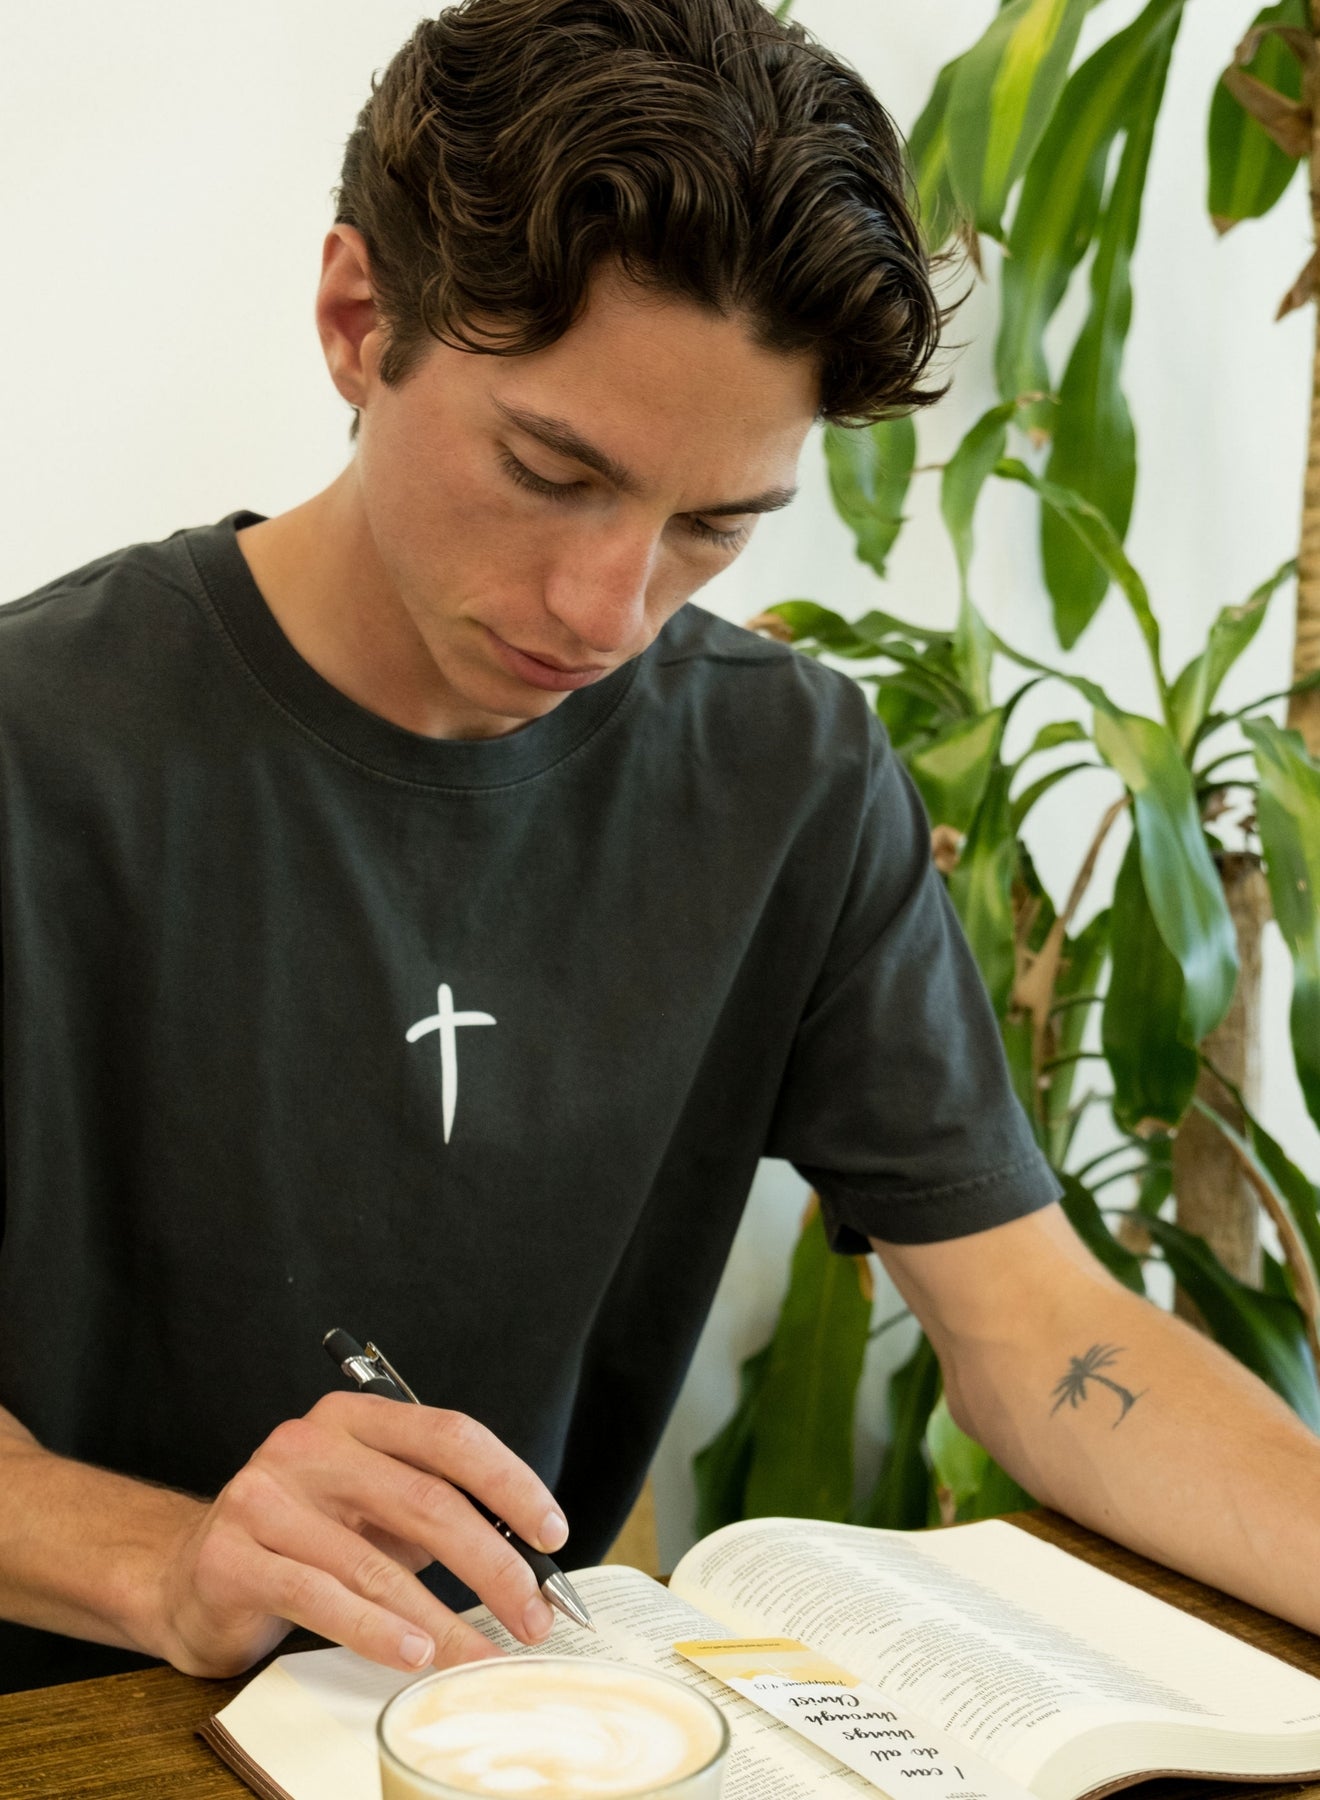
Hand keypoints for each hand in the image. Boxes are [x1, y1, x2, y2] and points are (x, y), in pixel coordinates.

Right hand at [151, 1392, 568, 1677]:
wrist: (188, 1573)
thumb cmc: (302, 1538)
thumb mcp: (373, 1508)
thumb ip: (433, 1513)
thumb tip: (524, 1556)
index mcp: (354, 1418)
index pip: (449, 1436)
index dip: (510, 1482)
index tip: (552, 1534)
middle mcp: (308, 1445)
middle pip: (425, 1499)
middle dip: (493, 1564)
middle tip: (534, 1615)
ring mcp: (264, 1498)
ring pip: (376, 1562)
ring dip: (443, 1618)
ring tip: (483, 1653)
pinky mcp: (232, 1558)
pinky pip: (319, 1598)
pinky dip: (375, 1630)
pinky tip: (413, 1655)